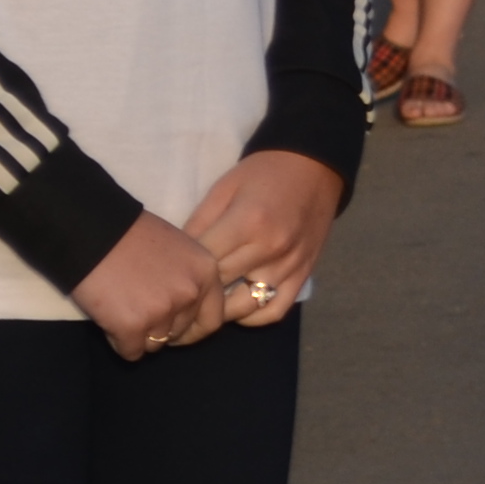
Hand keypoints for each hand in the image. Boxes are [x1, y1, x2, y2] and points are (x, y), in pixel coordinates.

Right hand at [69, 212, 230, 363]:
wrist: (94, 233)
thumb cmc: (133, 236)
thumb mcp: (179, 250)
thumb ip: (187, 279)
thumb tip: (184, 312)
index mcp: (206, 272)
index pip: (212, 320)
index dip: (192, 330)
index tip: (175, 332)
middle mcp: (190, 293)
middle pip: (179, 333)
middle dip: (159, 329)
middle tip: (138, 312)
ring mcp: (163, 311)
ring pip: (155, 345)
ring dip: (138, 335)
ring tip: (121, 310)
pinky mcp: (133, 326)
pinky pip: (130, 352)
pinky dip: (118, 342)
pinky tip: (109, 320)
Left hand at [183, 149, 342, 328]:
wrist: (314, 166)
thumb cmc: (263, 173)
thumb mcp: (224, 188)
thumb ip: (199, 223)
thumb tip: (176, 258)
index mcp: (247, 222)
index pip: (203, 263)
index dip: (182, 269)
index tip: (170, 273)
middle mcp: (271, 248)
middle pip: (220, 287)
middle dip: (196, 290)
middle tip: (179, 292)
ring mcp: (289, 265)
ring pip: (244, 306)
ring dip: (220, 309)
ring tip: (204, 304)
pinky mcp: (304, 274)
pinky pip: (274, 310)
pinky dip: (252, 316)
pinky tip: (237, 306)